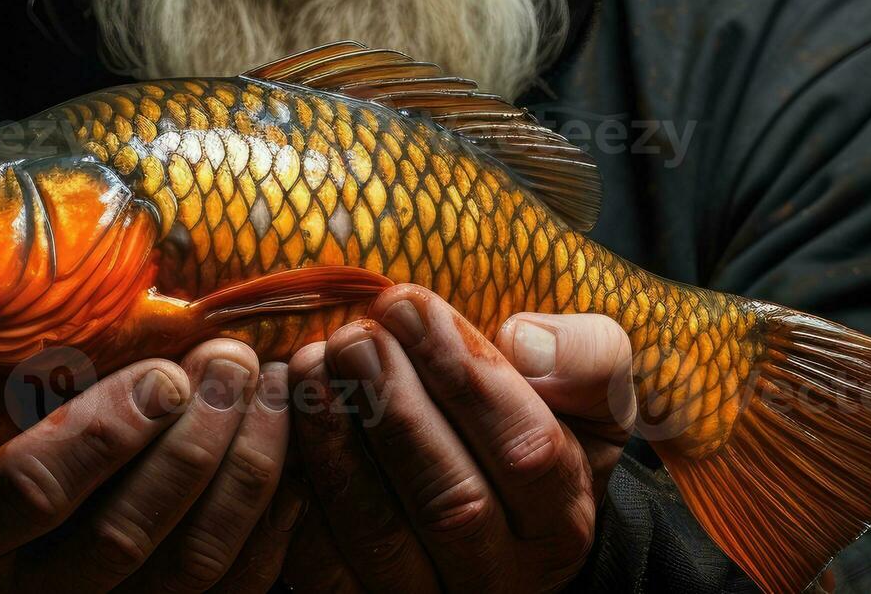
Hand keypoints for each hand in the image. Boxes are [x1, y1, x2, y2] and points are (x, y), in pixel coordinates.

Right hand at [0, 340, 308, 592]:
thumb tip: (44, 376)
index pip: (36, 492)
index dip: (105, 432)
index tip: (163, 374)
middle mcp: (27, 592)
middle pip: (124, 538)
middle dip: (191, 446)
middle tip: (232, 363)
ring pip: (188, 566)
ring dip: (242, 473)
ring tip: (269, 388)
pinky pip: (231, 586)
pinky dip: (270, 520)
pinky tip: (288, 447)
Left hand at [281, 285, 635, 593]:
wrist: (501, 525)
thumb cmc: (540, 435)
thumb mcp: (589, 396)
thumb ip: (586, 359)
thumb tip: (523, 341)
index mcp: (562, 521)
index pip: (526, 451)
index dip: (466, 375)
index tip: (409, 304)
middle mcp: (500, 578)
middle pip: (451, 502)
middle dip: (396, 409)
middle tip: (353, 337)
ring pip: (377, 536)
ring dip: (336, 446)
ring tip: (312, 366)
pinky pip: (320, 566)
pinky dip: (294, 497)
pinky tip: (281, 425)